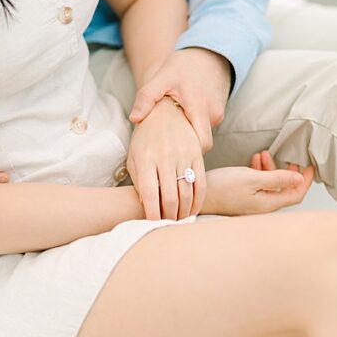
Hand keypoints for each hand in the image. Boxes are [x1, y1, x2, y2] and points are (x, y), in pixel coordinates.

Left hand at [127, 97, 204, 220]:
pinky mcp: (198, 155)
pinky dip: (198, 201)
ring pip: (186, 192)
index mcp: (146, 159)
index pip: (150, 194)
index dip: (152, 214)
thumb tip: (146, 205)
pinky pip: (201, 183)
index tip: (152, 225)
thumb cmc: (145, 137)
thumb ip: (138, 180)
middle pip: (170, 197)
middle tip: (166, 226)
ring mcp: (183, 155)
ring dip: (183, 212)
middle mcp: (165, 157)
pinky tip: (193, 210)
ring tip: (178, 221)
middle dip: (168, 217)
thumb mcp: (134, 156)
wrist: (165, 111)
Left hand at [129, 48, 231, 151]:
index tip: (169, 154)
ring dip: (187, 136)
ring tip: (168, 132)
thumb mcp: (162, 76)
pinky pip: (204, 126)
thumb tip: (134, 119)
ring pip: (202, 134)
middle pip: (201, 143)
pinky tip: (177, 122)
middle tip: (164, 148)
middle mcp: (214, 114)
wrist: (208, 53)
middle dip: (185, 148)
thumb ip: (147, 97)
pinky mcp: (218, 112)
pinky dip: (191, 126)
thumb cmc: (184, 65)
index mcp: (200, 108)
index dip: (188, 153)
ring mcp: (218, 114)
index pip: (202, 143)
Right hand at [202, 153, 315, 215]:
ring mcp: (251, 202)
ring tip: (264, 154)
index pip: (296, 194)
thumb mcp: (252, 178)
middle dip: (288, 173)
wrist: (197, 195)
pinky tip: (254, 161)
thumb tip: (299, 178)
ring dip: (271, 169)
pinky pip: (258, 185)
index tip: (309, 166)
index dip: (305, 180)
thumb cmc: (222, 187)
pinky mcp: (242, 198)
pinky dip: (259, 172)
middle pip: (284, 189)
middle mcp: (262, 205)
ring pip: (270, 185)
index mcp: (268, 203)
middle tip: (291, 159)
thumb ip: (277, 178)